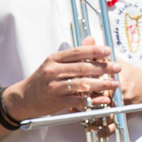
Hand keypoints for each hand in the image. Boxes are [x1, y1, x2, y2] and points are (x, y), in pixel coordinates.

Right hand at [4, 37, 119, 120]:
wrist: (24, 98)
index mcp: (54, 59)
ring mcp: (54, 86)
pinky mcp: (56, 101)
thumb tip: (91, 39)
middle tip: (117, 67)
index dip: (94, 50)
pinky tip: (104, 98)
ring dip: (101, 84)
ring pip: (82, 84)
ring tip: (114, 83)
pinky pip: (78, 100)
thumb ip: (74, 54)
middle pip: (82, 68)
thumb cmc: (42, 80)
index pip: (76, 52)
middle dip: (103, 67)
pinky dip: (93, 100)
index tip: (108, 50)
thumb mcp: (54, 63)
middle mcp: (53, 71)